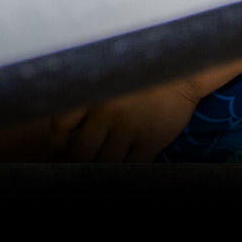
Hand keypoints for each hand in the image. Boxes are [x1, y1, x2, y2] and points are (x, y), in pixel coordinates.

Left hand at [50, 79, 200, 162]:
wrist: (181, 71)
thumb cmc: (143, 71)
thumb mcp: (109, 77)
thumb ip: (88, 96)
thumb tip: (68, 122)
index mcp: (92, 92)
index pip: (60, 124)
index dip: (60, 140)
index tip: (66, 144)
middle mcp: (105, 111)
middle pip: (80, 152)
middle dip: (82, 159)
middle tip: (88, 157)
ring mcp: (127, 128)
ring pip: (104, 164)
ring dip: (104, 167)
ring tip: (108, 160)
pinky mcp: (148, 140)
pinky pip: (131, 167)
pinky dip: (128, 170)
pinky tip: (129, 163)